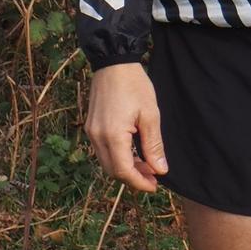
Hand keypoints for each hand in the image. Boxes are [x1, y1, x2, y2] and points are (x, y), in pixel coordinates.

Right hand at [86, 62, 168, 192]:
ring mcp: (91, 133)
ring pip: (107, 162)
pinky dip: (118, 157)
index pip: (123, 171)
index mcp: (112, 136)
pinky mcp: (91, 127)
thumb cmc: (135, 86)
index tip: (155, 186)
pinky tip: (134, 153)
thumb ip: (153, 145)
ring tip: (147, 166)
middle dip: (133, 178)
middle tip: (154, 177)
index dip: (139, 182)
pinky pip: (103, 151)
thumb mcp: (150, 115)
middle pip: (113, 170)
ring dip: (126, 168)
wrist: (113, 64)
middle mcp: (97, 138)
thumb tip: (160, 169)